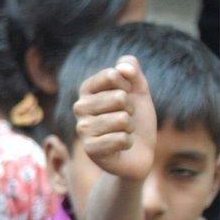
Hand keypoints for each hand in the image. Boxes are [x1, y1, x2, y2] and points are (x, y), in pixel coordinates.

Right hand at [74, 57, 156, 181]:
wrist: (138, 152)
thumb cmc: (136, 120)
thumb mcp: (139, 92)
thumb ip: (132, 71)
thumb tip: (122, 67)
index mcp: (88, 91)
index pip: (111, 75)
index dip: (129, 85)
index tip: (128, 95)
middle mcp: (80, 108)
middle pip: (118, 97)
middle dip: (131, 109)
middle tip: (126, 118)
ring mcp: (82, 129)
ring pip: (121, 119)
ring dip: (130, 127)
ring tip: (124, 132)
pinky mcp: (90, 149)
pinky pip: (121, 139)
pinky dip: (128, 142)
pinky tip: (121, 146)